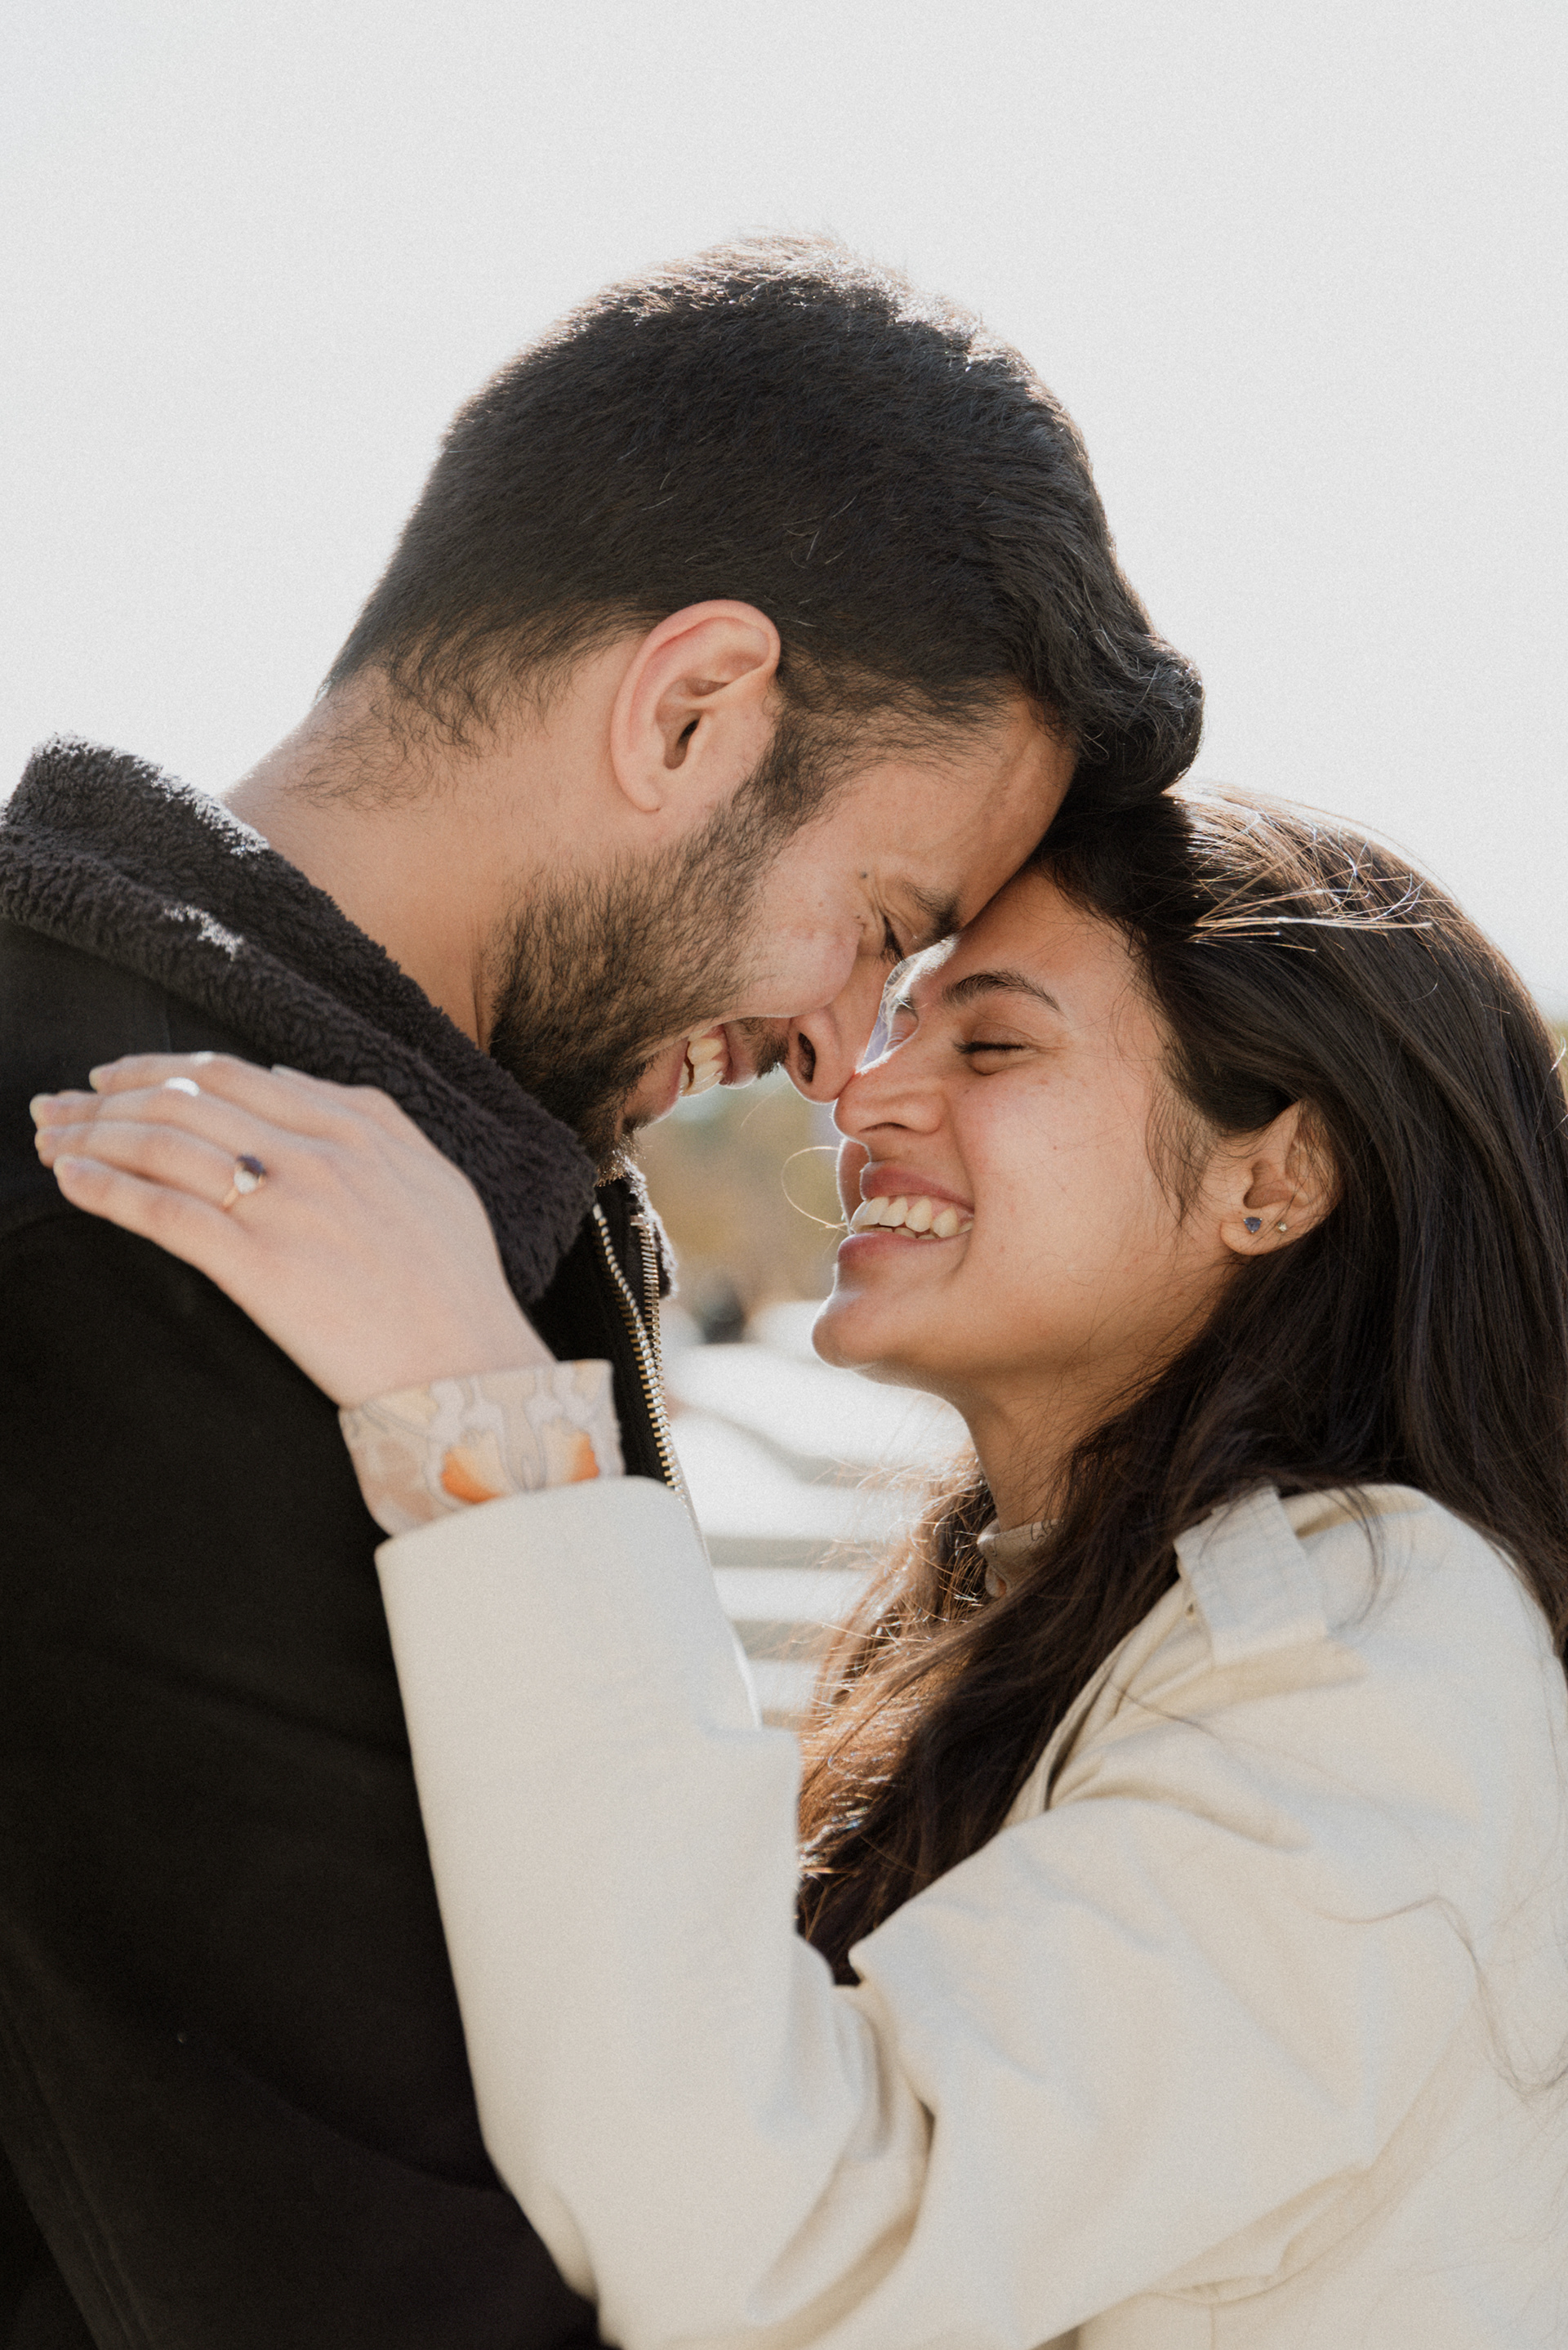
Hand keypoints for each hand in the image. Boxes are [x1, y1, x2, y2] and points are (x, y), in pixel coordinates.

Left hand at [31, 1053, 554, 1405]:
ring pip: (165, 1143)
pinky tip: (67, 1180)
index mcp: (358, 1126)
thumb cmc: (457, 1287)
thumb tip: (295, 1081)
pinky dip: (105, 1187)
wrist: (471, 1368)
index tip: (114, 1079)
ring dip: (91, 1134)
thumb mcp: (433, 1177)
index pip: (233, 1074)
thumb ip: (372, 1119)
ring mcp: (287, 1206)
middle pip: (186, 1100)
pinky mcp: (259, 1265)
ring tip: (46, 1138)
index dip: (160, 1070)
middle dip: (107, 1096)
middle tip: (56, 1105)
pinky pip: (163, 1210)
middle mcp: (317, 1153)